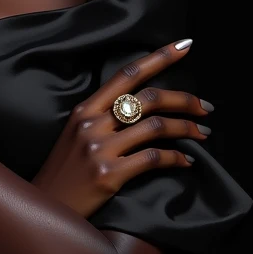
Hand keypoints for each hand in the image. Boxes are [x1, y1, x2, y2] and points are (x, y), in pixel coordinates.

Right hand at [32, 41, 211, 218]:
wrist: (46, 207)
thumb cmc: (65, 170)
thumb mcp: (76, 133)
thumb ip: (102, 116)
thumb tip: (141, 106)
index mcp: (84, 108)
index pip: (126, 74)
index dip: (158, 58)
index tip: (184, 46)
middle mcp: (91, 123)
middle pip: (147, 98)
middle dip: (183, 99)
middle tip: (205, 106)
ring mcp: (100, 149)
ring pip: (156, 127)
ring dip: (187, 128)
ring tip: (202, 133)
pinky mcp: (109, 175)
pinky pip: (153, 158)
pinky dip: (176, 158)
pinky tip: (185, 161)